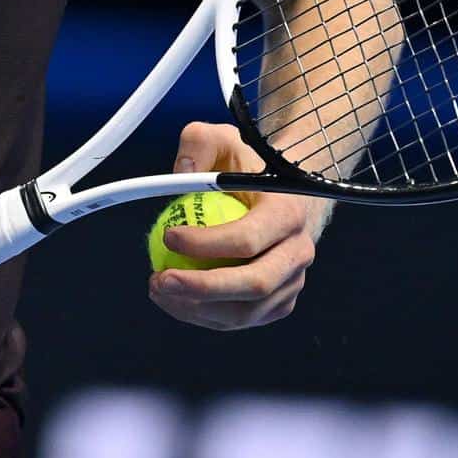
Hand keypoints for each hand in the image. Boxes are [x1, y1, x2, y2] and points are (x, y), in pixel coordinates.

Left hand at [147, 121, 331, 331]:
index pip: (246, 239)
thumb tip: (179, 173)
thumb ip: (198, 143)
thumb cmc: (249, 165)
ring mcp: (293, 281)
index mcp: (288, 212)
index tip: (167, 235)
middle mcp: (298, 251)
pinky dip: (207, 316)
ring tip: (159, 290)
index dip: (203, 244)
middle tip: (159, 281)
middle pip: (253, 285)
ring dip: (197, 309)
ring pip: (246, 312)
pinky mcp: (280, 301)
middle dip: (201, 290)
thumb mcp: (224, 138)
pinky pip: (243, 319)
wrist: (286, 192)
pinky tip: (178, 299)